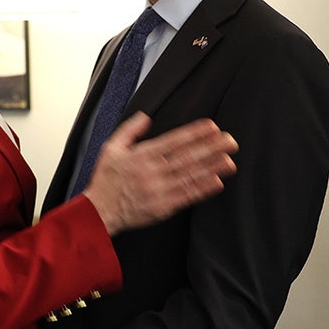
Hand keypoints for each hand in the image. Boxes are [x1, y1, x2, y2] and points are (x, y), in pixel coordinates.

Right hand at [83, 112, 236, 235]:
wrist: (98, 211)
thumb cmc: (105, 180)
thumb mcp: (111, 148)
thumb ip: (129, 130)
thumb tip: (146, 117)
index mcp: (141, 155)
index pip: (173, 141)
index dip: (194, 133)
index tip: (212, 127)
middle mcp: (152, 171)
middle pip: (186, 157)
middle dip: (211, 148)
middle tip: (230, 141)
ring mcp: (158, 190)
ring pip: (189, 176)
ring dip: (211, 168)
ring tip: (229, 160)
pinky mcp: (162, 207)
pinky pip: (186, 197)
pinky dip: (202, 189)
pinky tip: (217, 182)